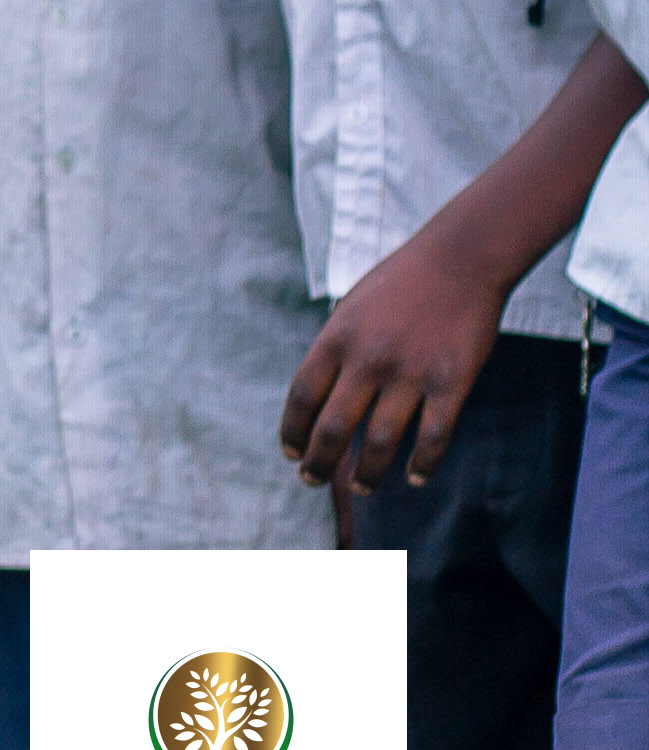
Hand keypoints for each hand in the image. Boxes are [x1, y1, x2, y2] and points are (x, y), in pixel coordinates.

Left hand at [283, 223, 513, 492]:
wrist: (459, 260)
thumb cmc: (399, 284)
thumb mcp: (350, 311)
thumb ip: (335, 352)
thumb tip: (319, 398)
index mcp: (335, 339)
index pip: (301, 397)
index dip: (293, 431)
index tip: (291, 453)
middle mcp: (367, 359)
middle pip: (334, 428)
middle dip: (320, 462)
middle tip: (313, 482)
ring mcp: (410, 372)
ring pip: (381, 441)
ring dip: (369, 473)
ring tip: (363, 488)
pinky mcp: (452, 381)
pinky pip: (434, 435)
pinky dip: (423, 463)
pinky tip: (414, 478)